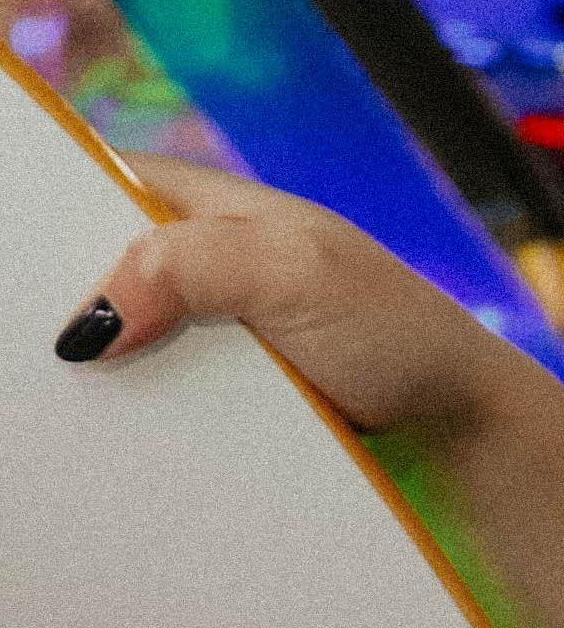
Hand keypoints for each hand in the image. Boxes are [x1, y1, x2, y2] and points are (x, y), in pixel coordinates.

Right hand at [54, 165, 526, 440]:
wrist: (454, 421)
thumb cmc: (394, 329)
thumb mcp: (298, 273)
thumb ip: (197, 265)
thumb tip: (89, 318)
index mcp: (209, 206)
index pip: (93, 184)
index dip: (36, 212)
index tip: (5, 262)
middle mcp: (195, 261)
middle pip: (86, 271)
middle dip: (47, 305)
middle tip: (15, 354)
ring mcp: (201, 328)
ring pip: (109, 342)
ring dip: (81, 373)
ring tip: (28, 406)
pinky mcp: (211, 390)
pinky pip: (143, 396)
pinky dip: (120, 413)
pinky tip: (82, 443)